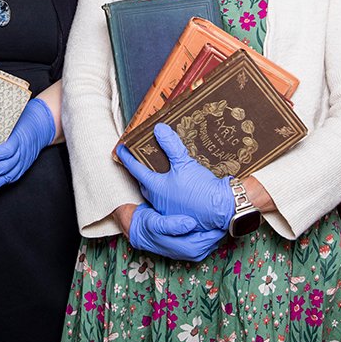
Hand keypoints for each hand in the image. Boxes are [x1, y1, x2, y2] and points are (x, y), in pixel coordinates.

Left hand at [0, 97, 55, 196]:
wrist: (42, 125)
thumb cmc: (26, 119)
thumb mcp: (14, 118)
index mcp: (20, 139)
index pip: (6, 151)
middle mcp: (22, 153)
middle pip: (5, 166)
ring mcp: (24, 162)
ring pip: (8, 176)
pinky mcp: (23, 168)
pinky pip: (11, 178)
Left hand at [117, 123, 234, 231]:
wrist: (221, 208)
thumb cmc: (200, 188)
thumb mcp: (184, 162)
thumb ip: (170, 145)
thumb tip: (159, 128)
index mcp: (156, 187)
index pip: (135, 169)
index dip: (127, 158)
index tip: (119, 149)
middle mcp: (159, 199)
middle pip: (145, 183)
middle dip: (141, 171)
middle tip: (140, 160)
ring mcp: (169, 208)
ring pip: (157, 192)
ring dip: (156, 182)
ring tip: (160, 170)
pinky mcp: (181, 213)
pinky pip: (169, 199)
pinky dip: (168, 190)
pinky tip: (177, 184)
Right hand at [126, 204, 225, 261]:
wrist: (138, 230)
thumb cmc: (147, 226)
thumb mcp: (156, 223)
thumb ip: (172, 225)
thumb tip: (191, 223)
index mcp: (185, 248)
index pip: (210, 239)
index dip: (217, 228)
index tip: (222, 215)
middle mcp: (190, 252)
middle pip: (213, 240)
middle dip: (219, 227)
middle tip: (225, 212)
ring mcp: (190, 250)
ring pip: (211, 240)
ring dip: (216, 229)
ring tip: (220, 215)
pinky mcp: (189, 245)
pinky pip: (205, 239)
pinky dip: (209, 230)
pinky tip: (210, 219)